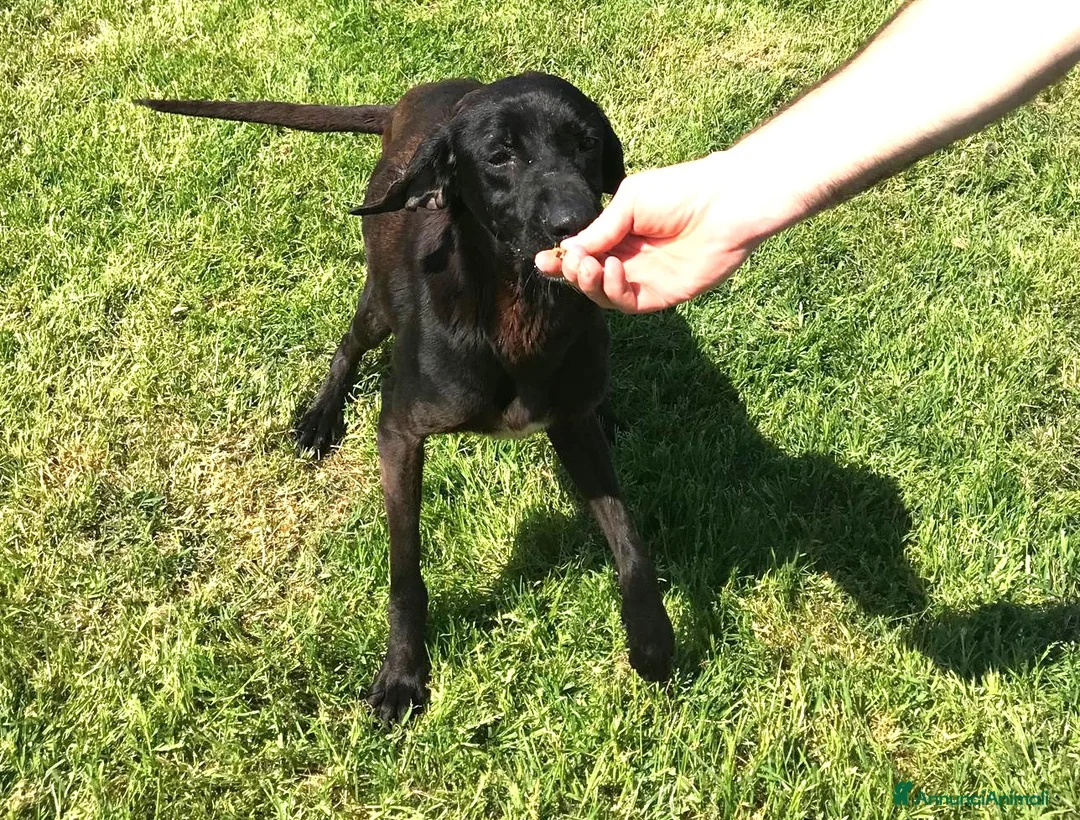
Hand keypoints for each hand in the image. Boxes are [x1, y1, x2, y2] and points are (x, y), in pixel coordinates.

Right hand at [535, 151, 783, 312]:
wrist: (723, 204)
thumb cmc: (679, 192)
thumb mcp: (629, 202)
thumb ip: (600, 228)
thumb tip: (568, 249)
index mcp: (619, 234)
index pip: (584, 253)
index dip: (562, 259)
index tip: (543, 260)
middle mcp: (628, 259)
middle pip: (588, 277)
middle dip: (572, 272)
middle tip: (570, 261)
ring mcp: (643, 279)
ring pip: (603, 294)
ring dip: (589, 282)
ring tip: (589, 265)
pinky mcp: (660, 295)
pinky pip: (627, 302)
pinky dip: (613, 290)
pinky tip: (612, 269)